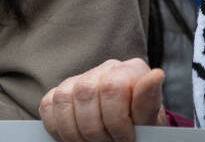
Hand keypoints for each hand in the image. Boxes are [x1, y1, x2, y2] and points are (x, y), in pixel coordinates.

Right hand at [39, 59, 165, 141]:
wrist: (131, 136)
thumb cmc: (142, 128)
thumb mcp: (150, 119)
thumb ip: (148, 100)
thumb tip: (157, 75)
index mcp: (129, 70)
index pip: (111, 87)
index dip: (116, 120)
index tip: (125, 138)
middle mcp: (104, 70)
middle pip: (85, 93)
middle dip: (95, 129)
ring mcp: (80, 80)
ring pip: (63, 99)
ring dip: (75, 131)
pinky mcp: (60, 93)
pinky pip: (48, 106)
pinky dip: (58, 128)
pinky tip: (76, 138)